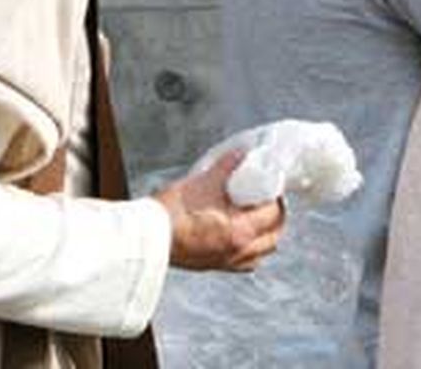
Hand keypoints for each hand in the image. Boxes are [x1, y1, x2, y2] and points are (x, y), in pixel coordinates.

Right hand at [152, 151, 285, 271]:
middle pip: (273, 238)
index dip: (276, 198)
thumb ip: (227, 167)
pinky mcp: (210, 266)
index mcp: (240, 231)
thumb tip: (241, 154)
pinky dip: (248, 251)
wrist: (144, 239)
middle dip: (276, 219)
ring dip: (265, 237)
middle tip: (269, 202)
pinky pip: (242, 264)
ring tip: (258, 219)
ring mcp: (224, 262)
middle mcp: (237, 252)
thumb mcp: (203, 182)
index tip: (271, 186)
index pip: (273, 214)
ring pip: (260, 254)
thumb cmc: (170, 214)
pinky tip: (239, 237)